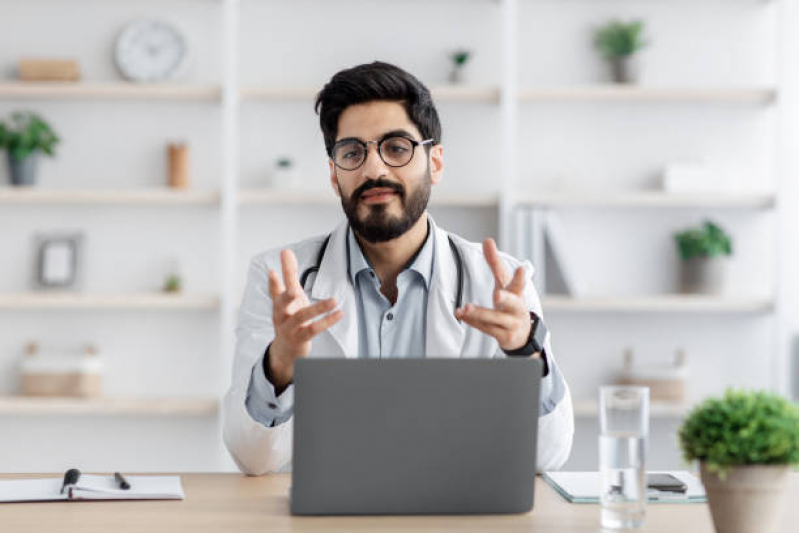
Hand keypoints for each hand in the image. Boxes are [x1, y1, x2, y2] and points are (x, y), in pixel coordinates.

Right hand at [267, 249, 342, 386]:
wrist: (284, 350)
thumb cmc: (288, 319)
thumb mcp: (288, 299)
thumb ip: (287, 278)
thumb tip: (282, 255)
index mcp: (279, 304)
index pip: (277, 288)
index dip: (277, 278)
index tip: (279, 263)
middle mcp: (281, 315)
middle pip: (283, 303)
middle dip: (288, 295)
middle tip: (295, 290)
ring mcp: (290, 328)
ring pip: (302, 317)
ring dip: (319, 309)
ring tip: (334, 301)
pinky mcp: (300, 339)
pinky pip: (313, 330)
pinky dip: (326, 321)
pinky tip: (338, 313)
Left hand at [455, 238, 533, 352]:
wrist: (522, 334)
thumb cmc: (511, 303)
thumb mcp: (504, 282)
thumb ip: (495, 262)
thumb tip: (488, 240)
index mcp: (517, 294)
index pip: (518, 284)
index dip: (520, 277)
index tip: (520, 269)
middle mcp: (517, 309)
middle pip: (512, 304)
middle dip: (505, 299)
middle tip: (497, 295)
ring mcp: (511, 324)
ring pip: (494, 319)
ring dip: (479, 313)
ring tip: (465, 308)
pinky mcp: (503, 336)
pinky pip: (486, 329)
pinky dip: (472, 321)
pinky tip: (461, 314)